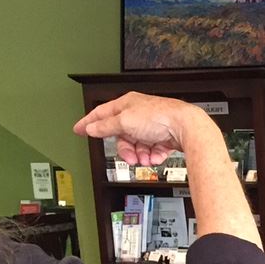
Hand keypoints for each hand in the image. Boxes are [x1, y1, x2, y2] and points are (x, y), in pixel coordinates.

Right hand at [73, 91, 208, 165]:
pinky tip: (156, 157)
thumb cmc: (160, 117)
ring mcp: (153, 126)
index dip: (89, 122)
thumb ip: (106, 126)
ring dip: (140, 155)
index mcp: (127, 104)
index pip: (101, 113)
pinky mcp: (165, 137)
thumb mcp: (125, 122)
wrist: (186, 127)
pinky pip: (152, 150)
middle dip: (126, 150)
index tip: (78, 129)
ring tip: (146, 159)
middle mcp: (139, 114)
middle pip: (122, 136)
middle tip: (130, 158)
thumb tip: (91, 128)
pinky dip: (153, 156)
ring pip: (138, 146)